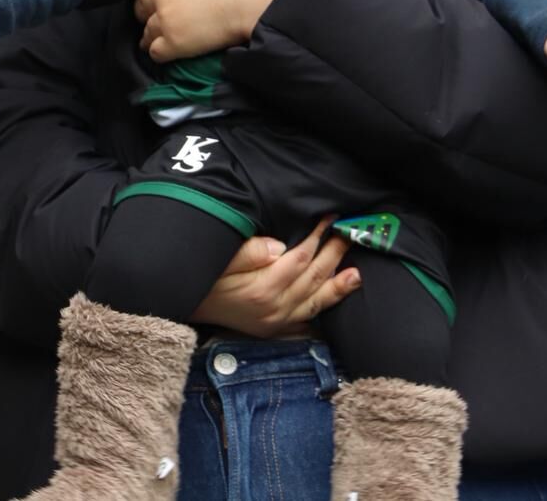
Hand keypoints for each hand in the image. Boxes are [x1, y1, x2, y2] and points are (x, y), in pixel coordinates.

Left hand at [133, 0, 285, 62]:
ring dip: (149, 30)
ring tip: (158, 33)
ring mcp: (165, 20)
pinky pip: (154, 51)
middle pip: (139, 4)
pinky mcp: (174, 44)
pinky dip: (156, 51)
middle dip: (144, 7)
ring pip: (144, 29)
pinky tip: (164, 49)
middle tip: (155, 11)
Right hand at [189, 218, 360, 338]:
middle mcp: (273, 309)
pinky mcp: (276, 329)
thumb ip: (249, 252)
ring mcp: (276, 323)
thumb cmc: (205, 276)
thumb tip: (280, 246)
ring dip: (338, 284)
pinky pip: (307, 318)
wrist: (189, 305)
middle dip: (333, 253)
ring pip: (316, 302)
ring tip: (356, 272)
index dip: (317, 237)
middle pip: (313, 278)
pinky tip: (337, 294)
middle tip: (348, 233)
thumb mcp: (221, 257)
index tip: (328, 218)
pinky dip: (325, 305)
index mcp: (261, 289)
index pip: (299, 258)